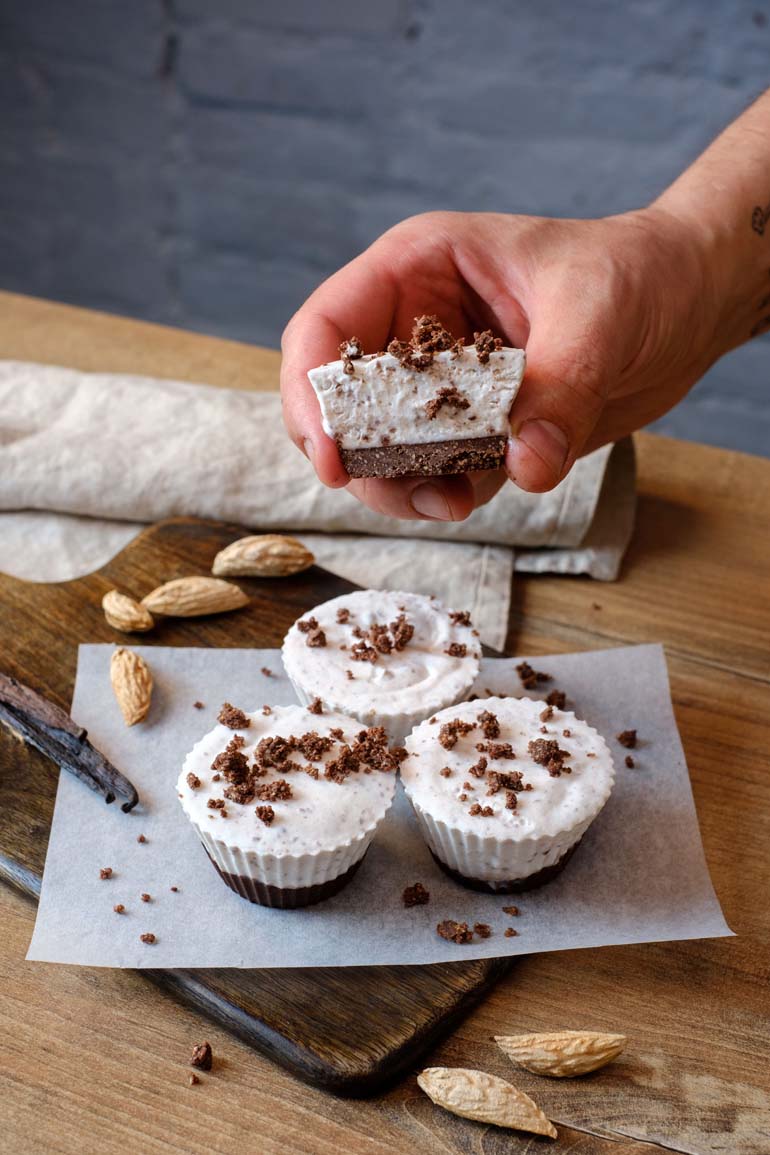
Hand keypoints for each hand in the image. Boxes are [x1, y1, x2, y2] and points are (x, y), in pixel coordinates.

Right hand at [281, 207, 720, 521]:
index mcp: (417, 268)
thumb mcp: (598, 313)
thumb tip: (525, 466)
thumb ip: (558, 387)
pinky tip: (484, 490)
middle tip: (413, 495)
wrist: (689, 305)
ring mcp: (441, 383)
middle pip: (340, 404)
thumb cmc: (639, 272)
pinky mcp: (474, 427)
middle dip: (359, 459)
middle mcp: (414, 326)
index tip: (334, 459)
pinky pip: (436, 471)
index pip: (324, 329)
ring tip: (455, 502)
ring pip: (381, 449)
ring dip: (402, 487)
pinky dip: (446, 493)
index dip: (311, 395)